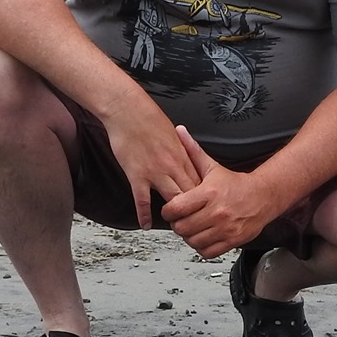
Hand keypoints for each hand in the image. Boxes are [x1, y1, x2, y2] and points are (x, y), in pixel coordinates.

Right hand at [102, 107, 201, 229]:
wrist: (128, 110)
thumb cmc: (148, 119)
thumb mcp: (172, 135)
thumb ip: (181, 151)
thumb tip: (187, 160)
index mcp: (182, 156)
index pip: (199, 182)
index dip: (204, 198)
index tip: (207, 208)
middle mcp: (172, 166)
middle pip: (190, 194)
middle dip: (195, 210)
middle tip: (196, 223)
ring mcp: (155, 172)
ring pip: (172, 198)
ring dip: (175, 214)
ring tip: (176, 225)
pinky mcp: (137, 175)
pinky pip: (142, 200)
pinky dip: (144, 214)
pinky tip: (146, 224)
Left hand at [161, 127, 282, 257]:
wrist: (263, 196)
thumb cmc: (235, 184)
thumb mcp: (212, 166)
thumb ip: (193, 151)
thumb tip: (179, 131)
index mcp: (209, 193)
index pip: (175, 208)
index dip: (168, 210)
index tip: (172, 209)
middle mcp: (217, 212)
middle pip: (181, 227)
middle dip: (178, 224)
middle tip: (181, 220)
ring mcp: (225, 228)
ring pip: (193, 241)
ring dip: (189, 237)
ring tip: (193, 228)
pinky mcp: (232, 240)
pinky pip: (207, 252)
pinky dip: (202, 247)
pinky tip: (203, 237)